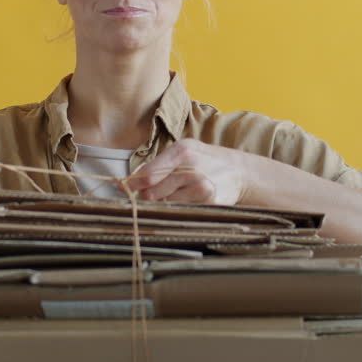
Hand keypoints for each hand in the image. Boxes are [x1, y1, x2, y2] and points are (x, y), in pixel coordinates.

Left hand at [121, 139, 251, 204]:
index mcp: (182, 152)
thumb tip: (130, 183)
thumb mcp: (183, 150)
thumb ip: (157, 164)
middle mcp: (192, 170)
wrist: (238, 172)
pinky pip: (181, 211)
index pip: (148, 175)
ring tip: (181, 191)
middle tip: (157, 190)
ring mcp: (202, 188)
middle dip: (149, 195)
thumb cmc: (204, 159)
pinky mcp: (209, 204)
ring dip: (166, 201)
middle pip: (152, 193)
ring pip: (165, 204)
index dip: (132, 185)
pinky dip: (180, 207)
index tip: (123, 189)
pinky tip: (191, 198)